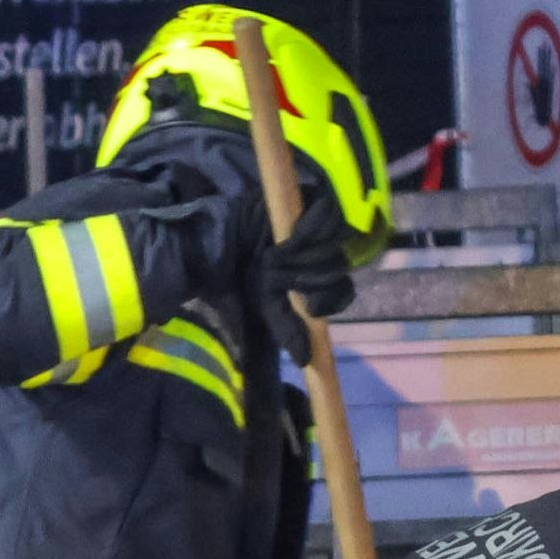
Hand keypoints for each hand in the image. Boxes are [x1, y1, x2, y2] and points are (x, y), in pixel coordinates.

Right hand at [256, 186, 355, 358]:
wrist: (217, 243)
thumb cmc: (241, 275)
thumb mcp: (266, 306)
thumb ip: (287, 328)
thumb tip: (304, 360)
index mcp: (318, 276)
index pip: (343, 289)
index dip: (333, 297)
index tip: (310, 306)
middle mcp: (324, 249)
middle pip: (341, 262)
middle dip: (313, 275)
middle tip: (283, 276)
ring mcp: (320, 222)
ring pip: (338, 238)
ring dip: (310, 253)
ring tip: (279, 255)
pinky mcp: (310, 198)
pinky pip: (325, 211)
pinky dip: (310, 227)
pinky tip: (289, 235)